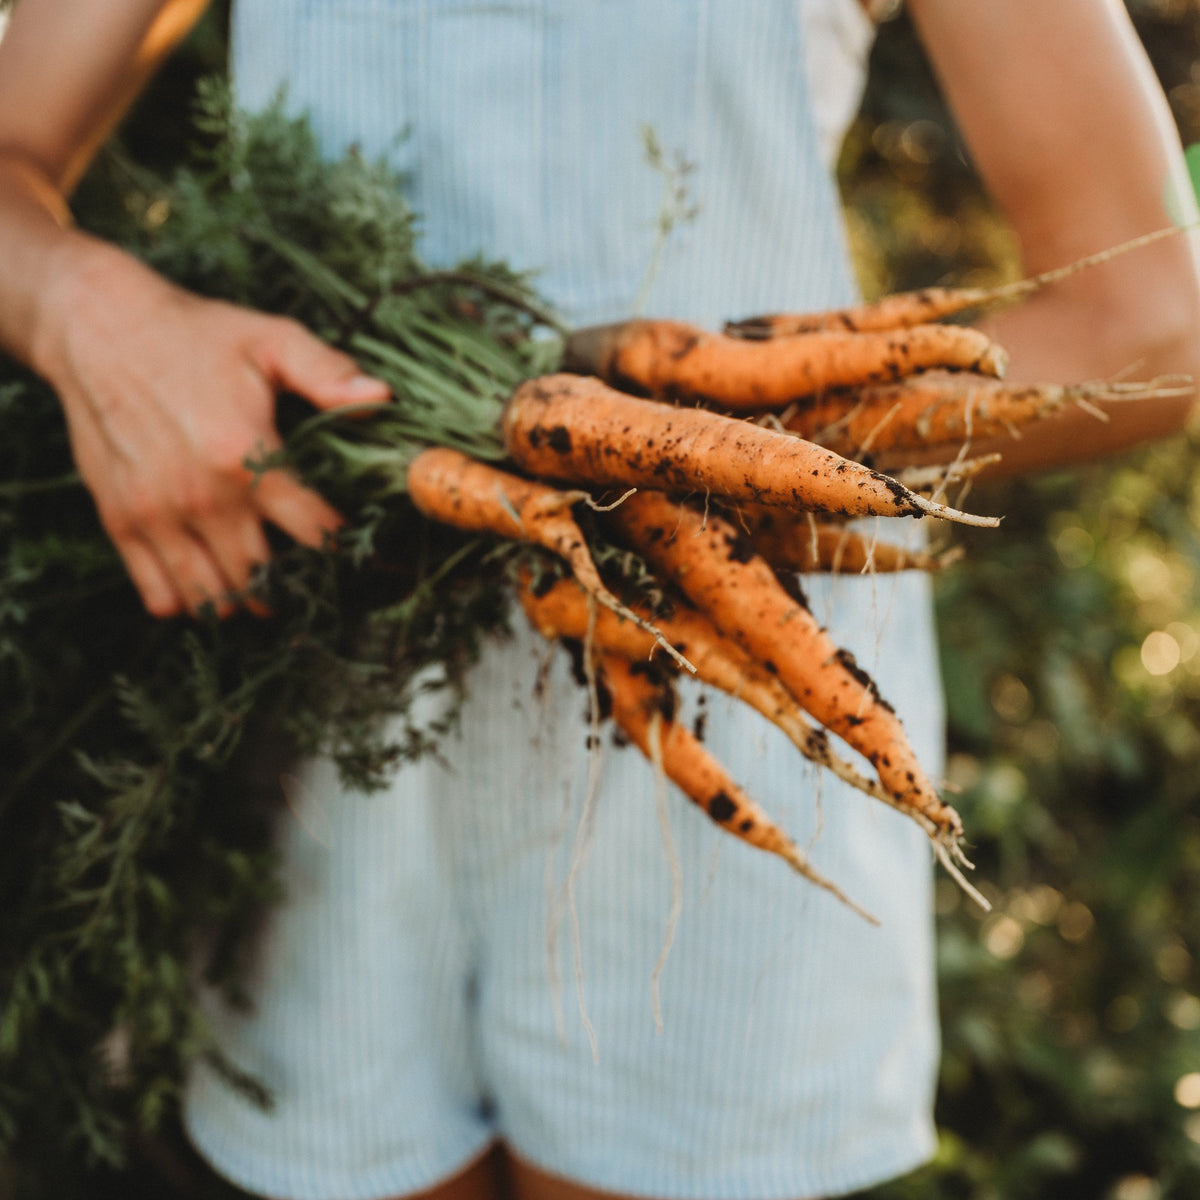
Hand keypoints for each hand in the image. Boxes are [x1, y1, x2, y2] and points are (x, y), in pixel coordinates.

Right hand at [33, 238, 389, 616]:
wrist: (98, 326)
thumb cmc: (196, 334)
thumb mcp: (270, 339)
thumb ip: (327, 373)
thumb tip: (382, 397)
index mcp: (244, 456)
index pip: (314, 531)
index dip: (341, 544)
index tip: (353, 545)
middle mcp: (200, 496)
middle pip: (264, 578)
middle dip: (293, 583)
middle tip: (309, 575)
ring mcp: (156, 514)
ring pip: (213, 597)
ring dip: (244, 600)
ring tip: (264, 585)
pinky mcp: (121, 520)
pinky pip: (160, 594)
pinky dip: (189, 600)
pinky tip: (210, 580)